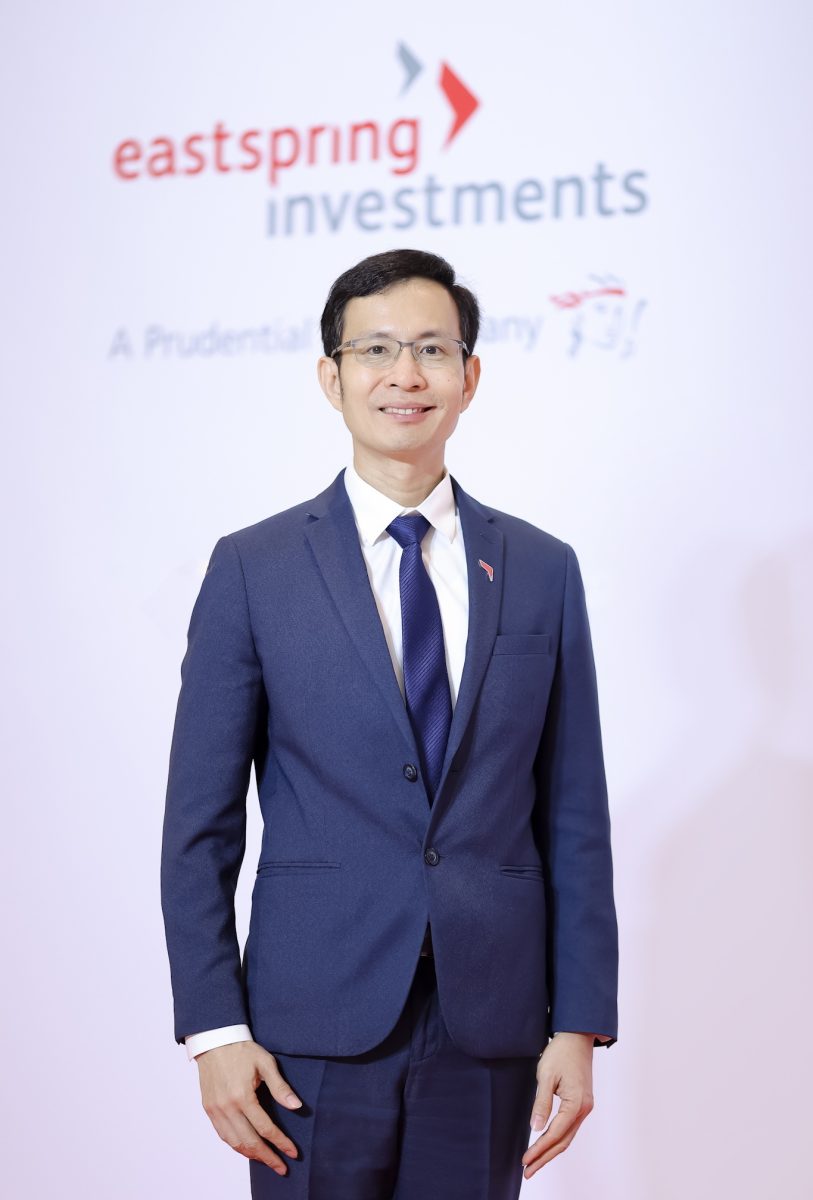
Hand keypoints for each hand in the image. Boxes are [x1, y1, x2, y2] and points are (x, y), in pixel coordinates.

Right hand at [196, 1040, 302, 1175]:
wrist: (215, 1040)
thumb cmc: (242, 1050)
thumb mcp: (266, 1063)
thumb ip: (280, 1087)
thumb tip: (297, 1106)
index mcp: (242, 1096)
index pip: (265, 1128)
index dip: (281, 1142)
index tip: (293, 1152)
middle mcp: (227, 1107)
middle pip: (249, 1141)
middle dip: (268, 1157)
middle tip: (282, 1167)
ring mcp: (215, 1110)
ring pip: (234, 1142)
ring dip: (252, 1155)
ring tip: (267, 1161)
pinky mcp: (209, 1110)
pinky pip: (223, 1135)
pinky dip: (236, 1146)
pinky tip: (247, 1149)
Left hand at [521, 1032, 594, 1180]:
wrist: (577, 1037)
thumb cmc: (560, 1053)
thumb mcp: (546, 1075)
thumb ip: (541, 1102)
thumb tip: (535, 1128)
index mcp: (576, 1103)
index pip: (555, 1133)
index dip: (539, 1149)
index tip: (525, 1160)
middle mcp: (584, 1109)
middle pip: (563, 1141)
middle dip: (545, 1158)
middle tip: (527, 1172)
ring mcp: (584, 1107)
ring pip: (567, 1137)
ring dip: (550, 1152)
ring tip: (534, 1164)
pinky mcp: (581, 1104)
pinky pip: (569, 1128)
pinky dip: (557, 1140)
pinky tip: (546, 1146)